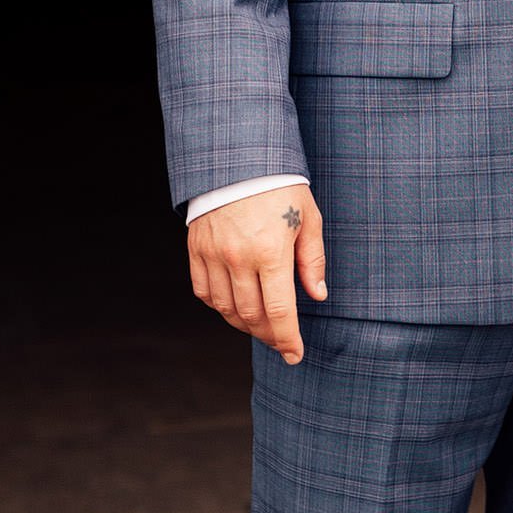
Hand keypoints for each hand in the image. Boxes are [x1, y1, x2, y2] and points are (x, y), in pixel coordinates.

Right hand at [188, 189, 326, 364]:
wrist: (237, 157)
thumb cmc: (280, 186)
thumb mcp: (308, 218)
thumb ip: (312, 261)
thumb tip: (317, 295)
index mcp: (271, 251)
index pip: (279, 311)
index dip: (287, 338)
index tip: (294, 355)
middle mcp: (239, 258)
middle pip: (251, 315)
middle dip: (269, 335)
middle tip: (281, 341)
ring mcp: (213, 255)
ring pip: (226, 308)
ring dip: (244, 324)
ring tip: (260, 326)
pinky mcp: (196, 249)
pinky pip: (204, 291)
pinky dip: (219, 306)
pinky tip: (234, 306)